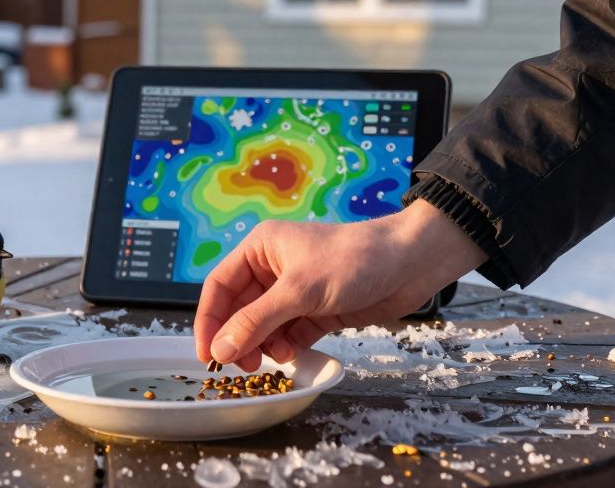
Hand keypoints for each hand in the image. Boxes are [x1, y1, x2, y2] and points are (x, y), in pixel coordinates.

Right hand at [193, 200, 487, 371]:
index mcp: (260, 249)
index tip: (205, 353)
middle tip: (240, 366)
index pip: (220, 286)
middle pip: (239, 309)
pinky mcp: (316, 310)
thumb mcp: (299, 291)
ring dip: (262, 345)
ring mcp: (295, 291)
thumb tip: (221, 349)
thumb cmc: (353, 260)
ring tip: (273, 359)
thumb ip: (257, 321)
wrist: (409, 264)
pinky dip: (285, 347)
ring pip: (263, 325)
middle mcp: (273, 268)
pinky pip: (288, 333)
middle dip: (238, 337)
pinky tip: (290, 354)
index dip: (208, 320)